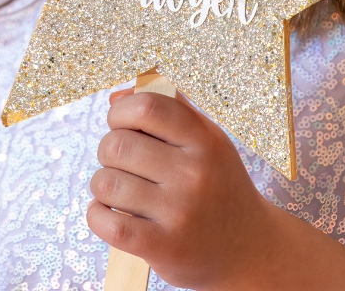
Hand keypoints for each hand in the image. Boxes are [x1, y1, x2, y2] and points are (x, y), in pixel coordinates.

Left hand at [88, 88, 277, 289]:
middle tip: (120, 162)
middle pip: (118, 145)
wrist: (247, 248)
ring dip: (102, 184)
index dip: (121, 112)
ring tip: (116, 189)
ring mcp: (179, 212)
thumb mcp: (208, 140)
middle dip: (107, 150)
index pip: (147, 107)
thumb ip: (169, 109)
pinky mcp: (163, 247)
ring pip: (107, 183)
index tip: (119, 123)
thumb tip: (116, 97)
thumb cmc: (219, 186)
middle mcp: (193, 173)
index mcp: (204, 140)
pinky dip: (96, 216)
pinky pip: (109, 223)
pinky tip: (108, 213)